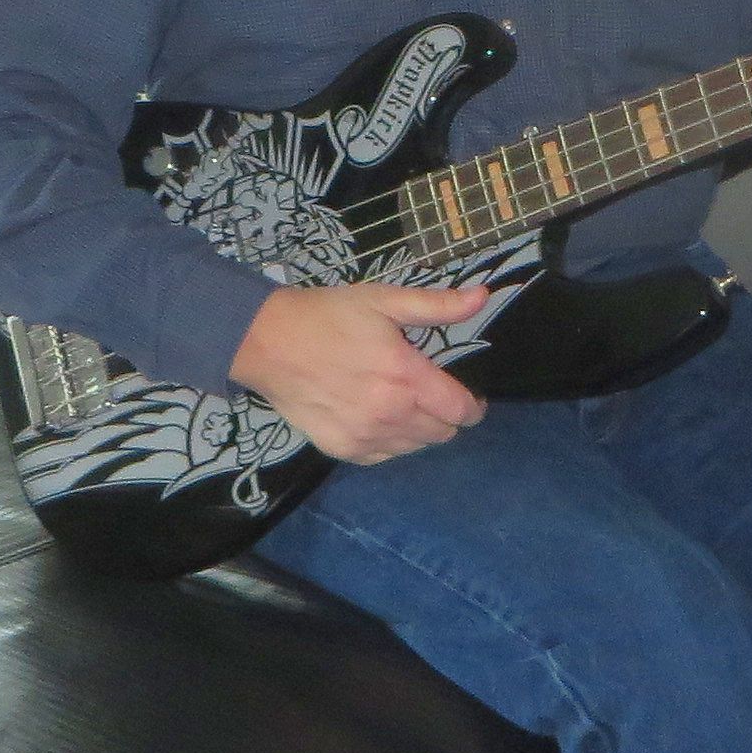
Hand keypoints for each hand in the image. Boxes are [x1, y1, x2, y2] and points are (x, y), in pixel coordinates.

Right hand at [230, 281, 491, 462]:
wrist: (269, 342)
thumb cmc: (329, 316)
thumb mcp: (383, 300)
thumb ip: (436, 305)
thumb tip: (482, 297)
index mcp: (405, 376)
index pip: (460, 410)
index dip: (473, 407)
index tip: (470, 399)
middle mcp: (390, 413)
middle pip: (442, 433)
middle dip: (447, 416)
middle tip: (433, 396)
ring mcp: (365, 436)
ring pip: (415, 447)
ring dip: (420, 430)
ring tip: (404, 404)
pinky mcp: (342, 448)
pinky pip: (384, 456)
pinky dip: (391, 442)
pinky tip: (380, 419)